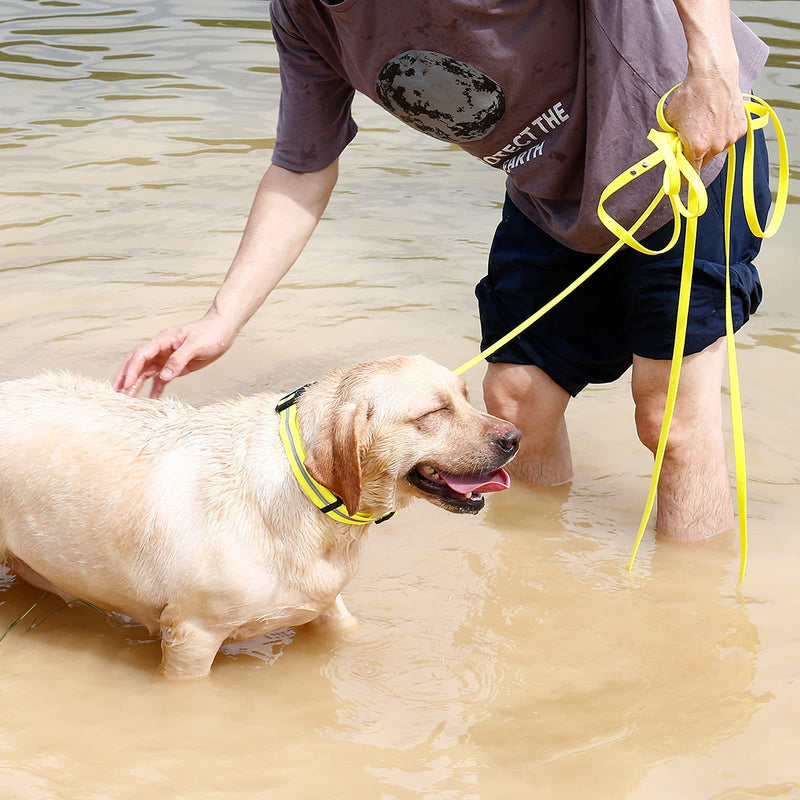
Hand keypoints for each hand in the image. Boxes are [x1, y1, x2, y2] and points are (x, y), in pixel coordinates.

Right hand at [114, 311, 236, 397]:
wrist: (223, 330)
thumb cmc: (210, 333)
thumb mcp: (195, 346)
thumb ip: (178, 360)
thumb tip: (163, 377)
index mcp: (163, 341)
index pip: (141, 355)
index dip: (132, 369)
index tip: (127, 384)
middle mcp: (161, 349)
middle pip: (138, 363)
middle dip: (127, 376)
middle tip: (117, 391)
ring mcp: (167, 358)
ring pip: (148, 372)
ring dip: (138, 384)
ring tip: (129, 398)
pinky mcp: (176, 366)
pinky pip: (162, 378)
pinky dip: (156, 388)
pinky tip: (152, 399)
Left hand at [664, 66, 746, 174]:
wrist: (713, 75)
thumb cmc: (691, 95)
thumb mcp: (670, 121)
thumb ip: (668, 140)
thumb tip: (667, 150)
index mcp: (696, 147)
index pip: (689, 174)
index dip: (683, 178)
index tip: (679, 180)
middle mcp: (716, 146)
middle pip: (702, 162)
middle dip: (694, 156)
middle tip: (689, 141)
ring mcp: (730, 137)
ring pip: (716, 150)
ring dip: (709, 144)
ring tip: (704, 124)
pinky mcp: (740, 128)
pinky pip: (728, 138)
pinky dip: (721, 133)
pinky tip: (717, 119)